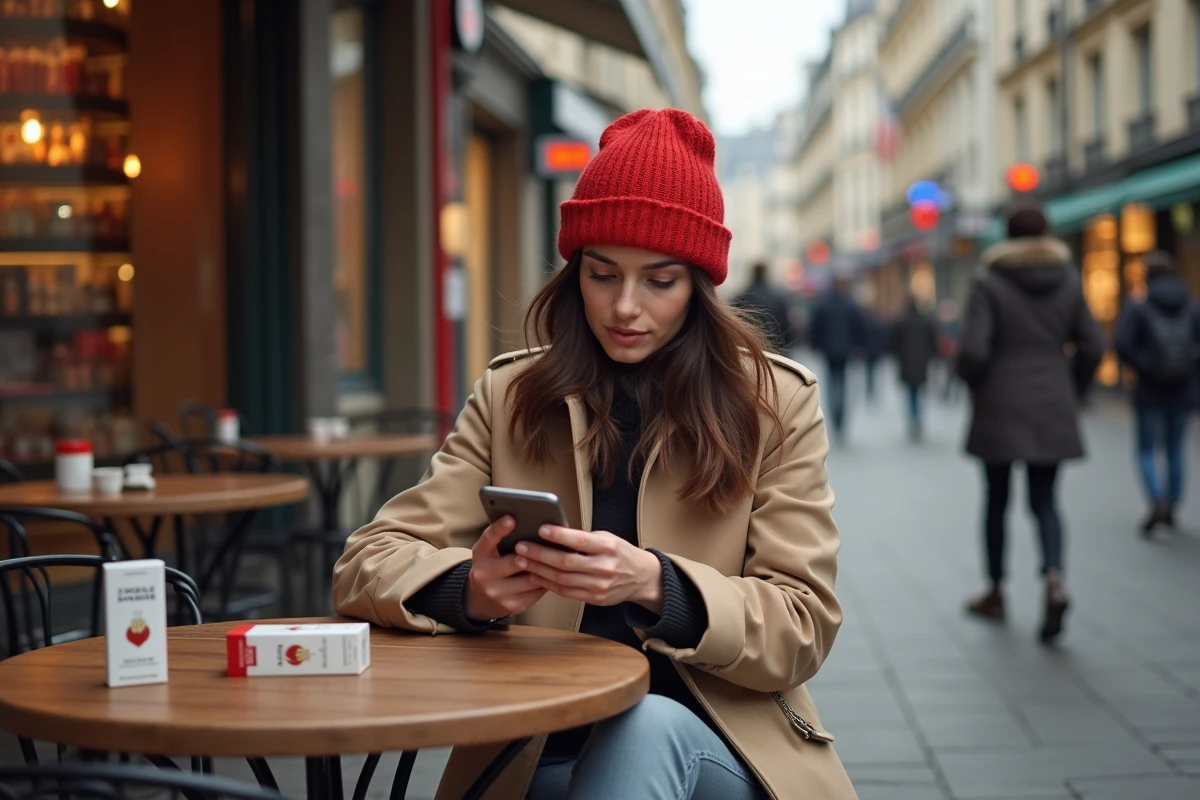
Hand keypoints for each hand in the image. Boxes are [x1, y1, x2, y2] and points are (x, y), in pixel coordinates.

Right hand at [464, 516, 546, 620]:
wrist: (481, 599)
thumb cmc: (492, 567)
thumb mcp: (490, 552)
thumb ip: (504, 540)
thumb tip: (532, 525)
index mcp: (480, 556)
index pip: (488, 539)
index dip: (500, 528)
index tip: (512, 518)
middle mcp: (484, 575)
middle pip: (515, 561)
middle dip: (533, 553)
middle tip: (549, 544)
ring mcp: (497, 593)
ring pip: (531, 578)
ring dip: (545, 568)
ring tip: (557, 558)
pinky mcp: (512, 606)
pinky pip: (536, 591)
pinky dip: (546, 582)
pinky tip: (552, 574)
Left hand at [514, 526, 663, 613]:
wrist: (641, 578)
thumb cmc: (620, 553)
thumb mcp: (608, 539)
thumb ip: (584, 539)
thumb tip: (553, 534)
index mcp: (609, 547)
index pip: (581, 541)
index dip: (560, 536)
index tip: (541, 529)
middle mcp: (604, 567)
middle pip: (566, 562)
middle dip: (540, 555)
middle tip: (521, 547)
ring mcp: (599, 586)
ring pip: (562, 579)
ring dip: (539, 570)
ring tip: (521, 561)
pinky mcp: (594, 598)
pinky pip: (566, 592)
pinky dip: (548, 584)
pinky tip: (535, 575)